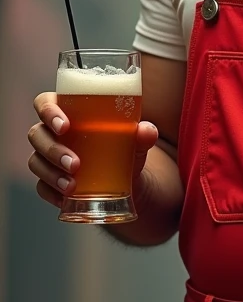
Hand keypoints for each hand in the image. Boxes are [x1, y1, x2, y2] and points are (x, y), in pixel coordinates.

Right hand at [28, 91, 159, 208]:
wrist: (128, 178)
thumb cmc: (124, 146)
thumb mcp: (136, 140)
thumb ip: (142, 134)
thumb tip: (147, 131)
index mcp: (68, 111)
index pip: (45, 103)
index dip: (48, 111)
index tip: (65, 126)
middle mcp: (52, 132)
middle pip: (37, 135)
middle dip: (53, 150)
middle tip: (76, 164)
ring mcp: (47, 158)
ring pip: (36, 162)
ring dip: (51, 174)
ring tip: (72, 186)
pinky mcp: (49, 181)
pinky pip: (41, 187)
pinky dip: (52, 193)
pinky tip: (65, 199)